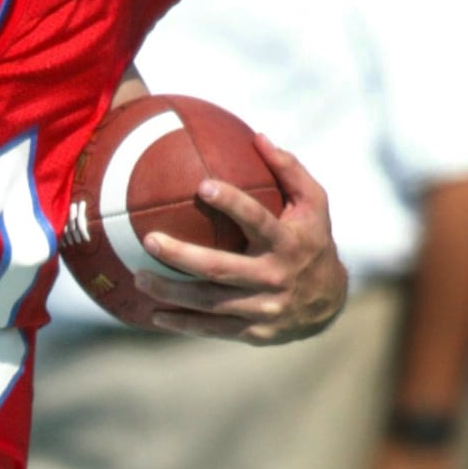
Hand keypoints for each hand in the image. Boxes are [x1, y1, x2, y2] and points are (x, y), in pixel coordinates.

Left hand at [134, 137, 345, 345]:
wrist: (329, 302)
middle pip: (220, 268)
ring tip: (138, 277)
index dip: (231, 203)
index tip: (202, 186)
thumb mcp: (314, 204)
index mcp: (288, 243)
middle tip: (149, 240)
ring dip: (171, 291)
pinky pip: (212, 328)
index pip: (257, 220)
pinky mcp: (254, 332)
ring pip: (209, 302)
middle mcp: (275, 277)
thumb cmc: (313, 241)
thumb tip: (257, 136)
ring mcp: (264, 308)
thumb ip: (289, 170)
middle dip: (181, 255)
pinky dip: (182, 323)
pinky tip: (154, 314)